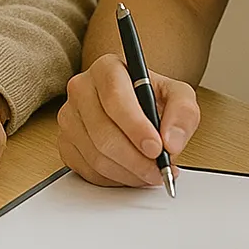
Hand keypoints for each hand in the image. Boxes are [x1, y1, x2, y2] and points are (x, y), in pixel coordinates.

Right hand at [57, 53, 200, 186]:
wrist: (134, 105)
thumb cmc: (151, 97)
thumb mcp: (178, 94)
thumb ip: (183, 113)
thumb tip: (172, 142)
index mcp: (107, 69)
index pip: (114, 97)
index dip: (135, 127)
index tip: (156, 147)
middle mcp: (81, 89)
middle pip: (103, 132)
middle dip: (136, 159)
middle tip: (158, 170)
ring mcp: (69, 117)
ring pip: (95, 156)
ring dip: (128, 173)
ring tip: (150, 173)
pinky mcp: (65, 142)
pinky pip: (87, 170)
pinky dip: (114, 179)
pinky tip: (131, 173)